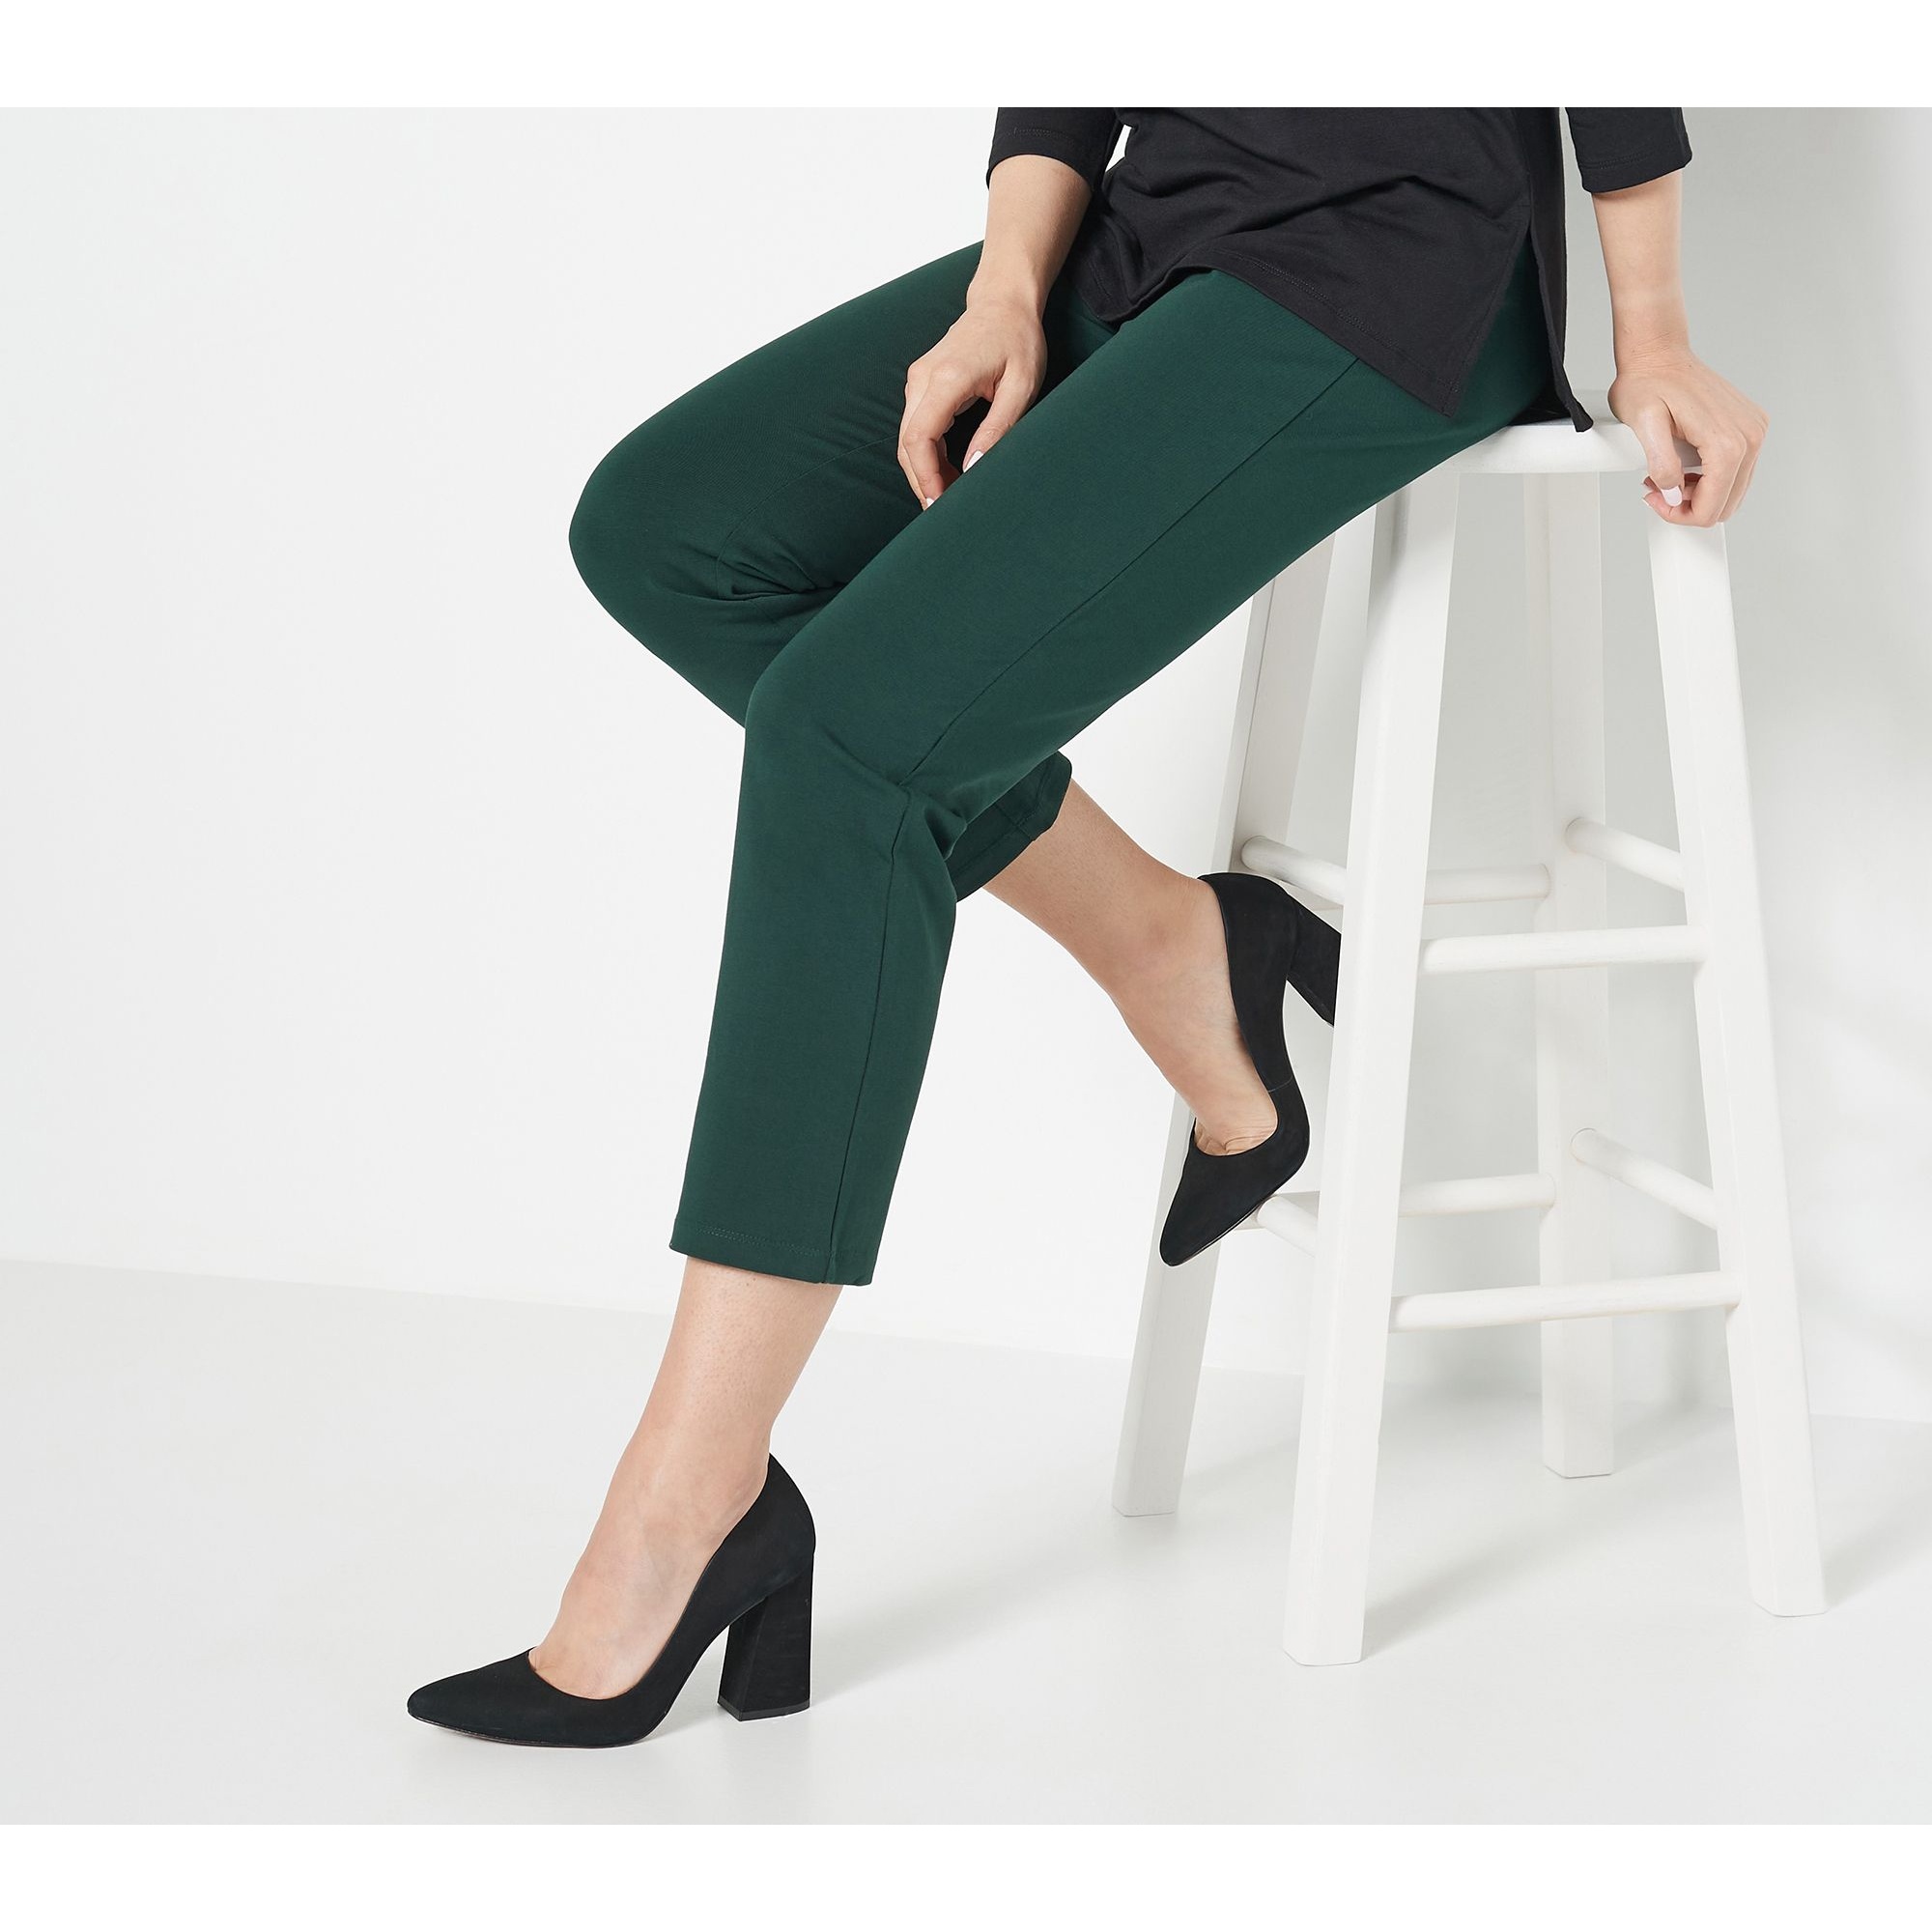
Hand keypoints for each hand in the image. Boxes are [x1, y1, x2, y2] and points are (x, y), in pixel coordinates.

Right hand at [897, 294, 1044, 506]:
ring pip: (907, 438)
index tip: (940, 504)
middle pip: (906, 444)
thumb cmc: (1018, 340)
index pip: (919, 438)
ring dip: (924, 471)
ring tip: (950, 496)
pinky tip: (947, 473)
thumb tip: (974, 470)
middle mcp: (924, 378)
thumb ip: (997, 429)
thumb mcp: (1021, 387)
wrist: (1003, 302)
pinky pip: (915, 427)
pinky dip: (926, 455)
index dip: (925, 477)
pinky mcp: (921, 384)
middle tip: (946, 513)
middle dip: (923, 482)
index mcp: (947, 378)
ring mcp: (918, 380)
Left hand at [1610, 350, 1767, 526]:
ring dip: (1699, 492)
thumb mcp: (1644, 425)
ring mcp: (1754, 430)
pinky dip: (1710, 477)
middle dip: (1689, 506)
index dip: (1679, 515)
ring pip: (1732, 490)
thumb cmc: (1648, 384)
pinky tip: (1685, 464)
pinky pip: (1736, 470)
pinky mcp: (1751, 426)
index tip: (1655, 498)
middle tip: (1659, 487)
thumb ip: (1662, 463)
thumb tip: (1672, 493)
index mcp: (1727, 441)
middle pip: (1726, 503)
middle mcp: (1750, 436)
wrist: (1660, 355)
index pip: (1712, 508)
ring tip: (1668, 473)